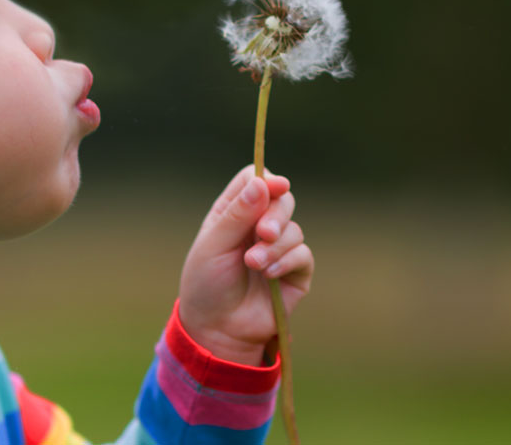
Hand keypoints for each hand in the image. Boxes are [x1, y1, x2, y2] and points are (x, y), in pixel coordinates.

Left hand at [177, 165, 314, 365]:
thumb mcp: (213, 246)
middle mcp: (258, 227)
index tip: (276, 187)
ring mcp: (279, 249)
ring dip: (275, 247)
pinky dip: (287, 261)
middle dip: (276, 215)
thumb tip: (263, 182)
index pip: (255, 181)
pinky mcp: (295, 272)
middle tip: (264, 233)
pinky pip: (303, 254)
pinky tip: (268, 275)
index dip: (267, 180)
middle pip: (282, 200)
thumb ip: (237, 214)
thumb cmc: (207, 285)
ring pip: (294, 229)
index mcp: (234, 213)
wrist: (218, 329)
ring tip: (254, 265)